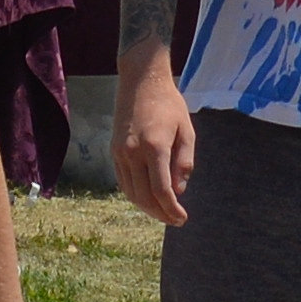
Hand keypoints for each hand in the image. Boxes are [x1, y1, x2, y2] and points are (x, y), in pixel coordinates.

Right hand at [117, 64, 199, 227]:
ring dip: (147, 207)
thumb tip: (178, 191)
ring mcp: (120, 153)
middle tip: (175, 220)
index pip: (161, 190)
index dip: (172, 209)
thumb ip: (184, 162)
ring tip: (163, 212)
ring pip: (131, 192)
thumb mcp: (187, 131)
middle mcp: (133, 153)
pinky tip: (148, 198)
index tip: (182, 218)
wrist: (140, 81)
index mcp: (154, 147)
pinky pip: (123, 181)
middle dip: (160, 213)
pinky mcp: (114, 151)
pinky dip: (135, 195)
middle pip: (144, 197)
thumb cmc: (169, 104)